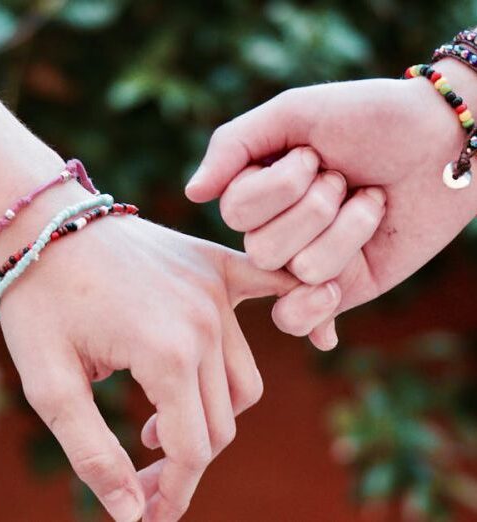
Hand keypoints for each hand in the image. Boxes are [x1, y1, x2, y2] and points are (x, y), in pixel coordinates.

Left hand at [0, 191, 294, 520]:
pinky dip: (303, 313)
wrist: (47, 226)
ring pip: (244, 382)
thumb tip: (131, 516)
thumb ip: (93, 455)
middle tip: (142, 469)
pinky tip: (323, 338)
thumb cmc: (40, 302)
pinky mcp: (219, 266)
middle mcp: (206, 322)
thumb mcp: (49, 386)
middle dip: (185, 460)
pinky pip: (277, 291)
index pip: (192, 448)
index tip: (149, 512)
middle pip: (222, 421)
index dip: (172, 492)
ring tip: (159, 418)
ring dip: (212, 414)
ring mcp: (217, 290)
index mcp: (166, 353)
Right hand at [186, 58, 476, 348]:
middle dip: (317, 207)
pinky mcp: (338, 290)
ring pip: (298, 271)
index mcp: (259, 189)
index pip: (235, 210)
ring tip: (370, 202)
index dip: (280, 185)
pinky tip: (331, 295)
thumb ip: (234, 145)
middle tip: (344, 179)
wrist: (440, 143)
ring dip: (346, 230)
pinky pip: (300, 319)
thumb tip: (192, 193)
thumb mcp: (294, 113)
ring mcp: (304, 262)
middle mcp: (276, 229)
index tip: (315, 154)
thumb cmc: (368, 119)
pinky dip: (314, 312)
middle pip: (262, 247)